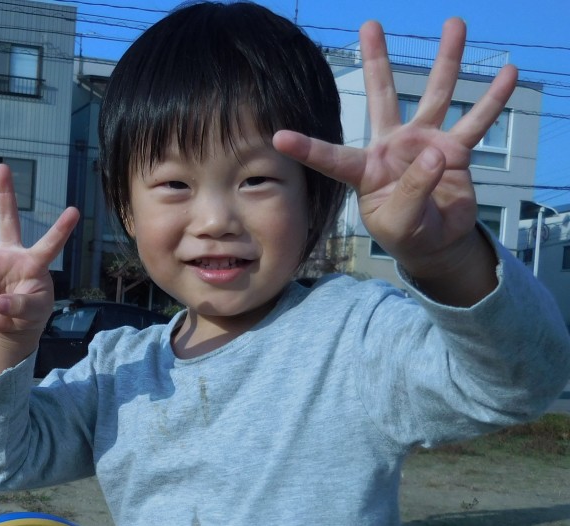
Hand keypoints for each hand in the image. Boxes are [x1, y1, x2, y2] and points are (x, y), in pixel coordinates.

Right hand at [0, 163, 79, 375]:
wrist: (14, 324)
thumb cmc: (32, 311)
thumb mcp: (35, 310)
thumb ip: (21, 305)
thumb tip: (0, 302)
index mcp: (33, 262)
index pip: (50, 243)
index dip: (61, 229)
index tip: (74, 211)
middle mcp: (10, 254)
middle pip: (8, 219)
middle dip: (5, 194)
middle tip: (2, 166)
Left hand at [273, 18, 517, 298]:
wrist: (436, 242)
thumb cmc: (406, 235)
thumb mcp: (400, 223)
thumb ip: (413, 190)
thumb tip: (436, 153)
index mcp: (365, 172)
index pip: (331, 158)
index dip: (307, 148)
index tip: (279, 137)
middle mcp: (391, 148)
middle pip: (382, 97)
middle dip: (377, 61)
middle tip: (370, 24)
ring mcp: (424, 145)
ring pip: (434, 96)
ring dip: (446, 61)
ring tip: (454, 23)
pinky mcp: (454, 151)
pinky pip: (476, 121)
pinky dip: (492, 99)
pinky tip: (507, 73)